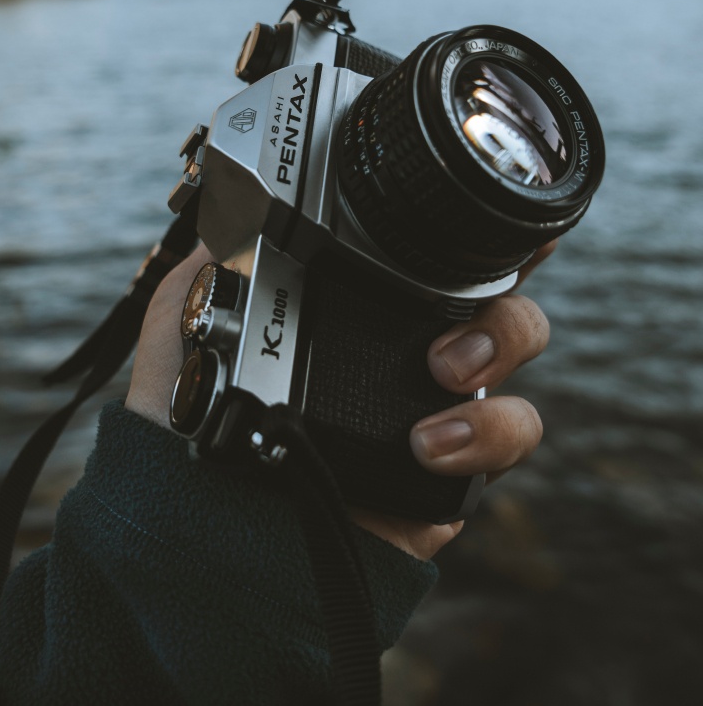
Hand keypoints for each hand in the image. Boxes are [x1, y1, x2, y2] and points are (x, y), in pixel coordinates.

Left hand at [126, 242, 553, 565]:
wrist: (203, 519)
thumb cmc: (188, 415)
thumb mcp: (191, 308)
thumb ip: (223, 244)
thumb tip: (247, 186)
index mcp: (358, 301)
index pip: (433, 249)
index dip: (474, 220)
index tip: (496, 200)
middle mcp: (406, 343)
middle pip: (495, 285)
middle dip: (508, 277)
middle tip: (473, 296)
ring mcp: (435, 400)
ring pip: (517, 344)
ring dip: (500, 343)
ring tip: (445, 371)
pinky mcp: (449, 468)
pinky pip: (512, 431)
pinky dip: (490, 428)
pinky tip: (432, 441)